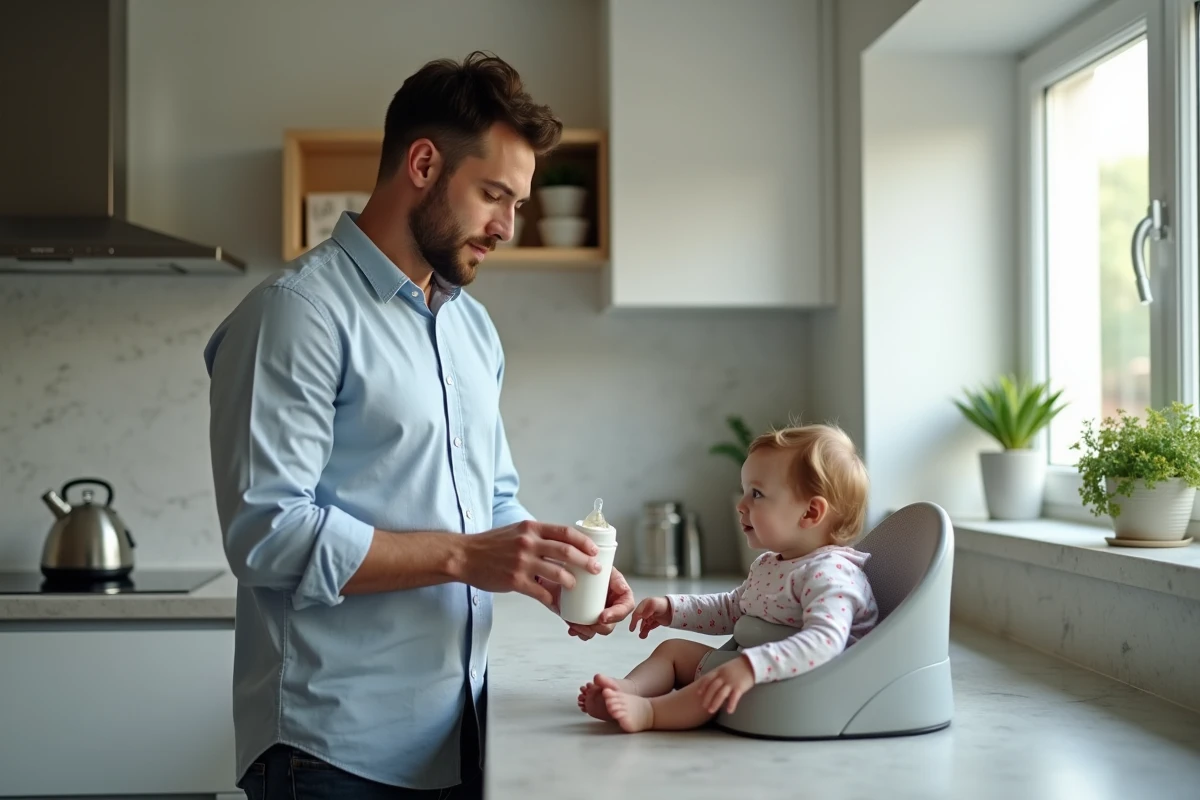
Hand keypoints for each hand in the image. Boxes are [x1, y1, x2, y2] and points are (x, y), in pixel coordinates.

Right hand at [458, 520, 600, 607]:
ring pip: (557, 572)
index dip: (584, 542)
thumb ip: (537, 536)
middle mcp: (528, 543)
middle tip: (595, 569)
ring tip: (575, 586)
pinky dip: (551, 599)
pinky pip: (540, 592)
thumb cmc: (491, 544)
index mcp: (531, 528)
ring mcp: (522, 562)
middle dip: (585, 562)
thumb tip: (561, 544)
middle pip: (566, 551)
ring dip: (571, 581)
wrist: (464, 555)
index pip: (565, 532)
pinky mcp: (514, 581)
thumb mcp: (516, 531)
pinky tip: (555, 602)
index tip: (594, 550)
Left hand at [543, 567, 635, 640]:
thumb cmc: (580, 561)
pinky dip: (579, 632)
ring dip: (588, 631)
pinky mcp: (585, 618)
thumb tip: (615, 583)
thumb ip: (602, 567)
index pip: (627, 605)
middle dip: (601, 627)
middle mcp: (610, 602)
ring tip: (575, 625)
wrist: (560, 568)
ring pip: (599, 630)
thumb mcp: (594, 561)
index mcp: (618, 589)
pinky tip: (572, 628)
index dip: (618, 614)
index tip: (602, 616)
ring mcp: (597, 611)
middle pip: (614, 622)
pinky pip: (586, 632)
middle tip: (588, 624)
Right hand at [628, 596, 671, 638]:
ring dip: (642, 630)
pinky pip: (649, 627)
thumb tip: (643, 616)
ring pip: (644, 624)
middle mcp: (647, 610)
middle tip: (633, 630)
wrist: (675, 609)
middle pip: (639, 618)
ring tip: (642, 636)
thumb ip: (648, 609)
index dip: (633, 620)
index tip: (632, 627)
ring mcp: (652, 616)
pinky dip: (647, 631)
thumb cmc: (664, 605)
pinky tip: (645, 635)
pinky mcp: (656, 621)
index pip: (637, 613)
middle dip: (636, 625)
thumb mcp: (655, 604)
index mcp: (645, 604)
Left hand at [694, 655, 756, 714]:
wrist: (752, 663)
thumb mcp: (726, 667)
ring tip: (711, 711)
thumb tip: (711, 682)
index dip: (703, 686)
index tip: (698, 693)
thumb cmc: (738, 666)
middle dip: (707, 698)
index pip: (708, 678)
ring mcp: (731, 682)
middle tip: (704, 707)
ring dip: (715, 703)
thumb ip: (719, 674)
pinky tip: (729, 711)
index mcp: (719, 671)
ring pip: (721, 693)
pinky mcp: (740, 686)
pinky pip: (734, 697)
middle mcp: (724, 676)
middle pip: (713, 688)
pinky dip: (731, 704)